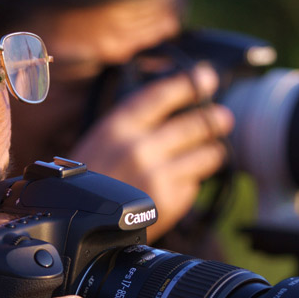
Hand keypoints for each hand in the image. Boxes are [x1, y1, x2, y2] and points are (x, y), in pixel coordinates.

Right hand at [70, 64, 233, 239]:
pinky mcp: (168, 202)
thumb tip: (177, 105)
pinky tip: (177, 184)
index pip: (163, 95)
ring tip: (212, 151)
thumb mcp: (103, 138)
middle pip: (195, 125)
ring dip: (212, 152)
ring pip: (206, 156)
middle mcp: (140, 148)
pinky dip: (190, 183)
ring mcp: (157, 175)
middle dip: (214, 119)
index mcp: (119, 126)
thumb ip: (137, 122)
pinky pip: (193, 185)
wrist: (75, 220)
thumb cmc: (88, 178)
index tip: (207, 77)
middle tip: (223, 118)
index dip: (190, 84)